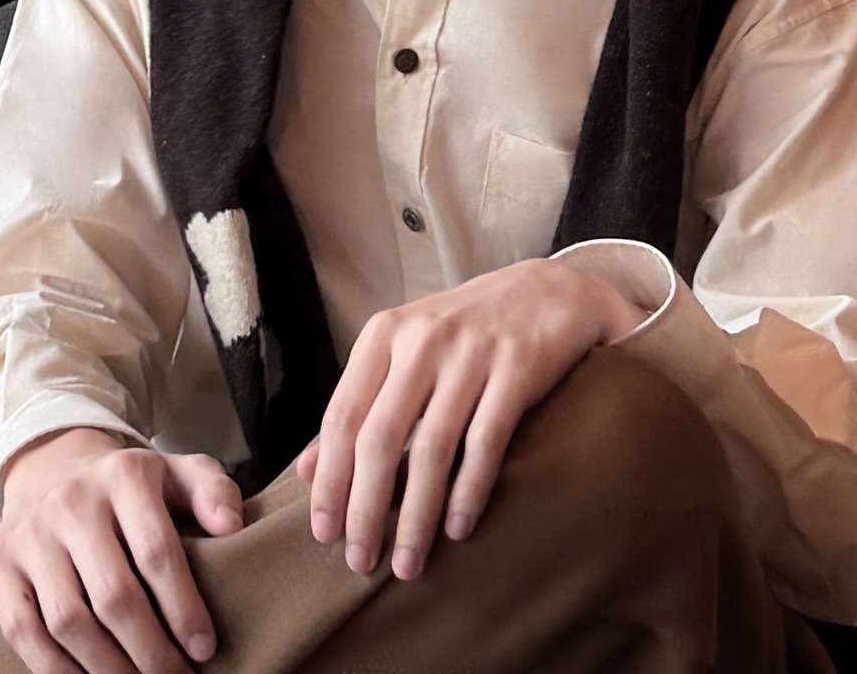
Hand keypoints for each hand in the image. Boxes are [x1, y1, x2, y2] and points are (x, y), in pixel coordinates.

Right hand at [0, 427, 242, 673]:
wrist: (54, 469)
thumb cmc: (132, 487)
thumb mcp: (178, 472)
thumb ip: (212, 492)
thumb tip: (231, 526)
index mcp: (124, 475)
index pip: (157, 552)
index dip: (182, 607)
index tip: (203, 647)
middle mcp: (72, 502)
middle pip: (113, 595)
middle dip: (149, 649)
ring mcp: (31, 535)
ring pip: (69, 620)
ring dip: (107, 667)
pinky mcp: (0, 565)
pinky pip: (24, 632)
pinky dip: (57, 669)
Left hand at [297, 258, 644, 582]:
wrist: (550, 291)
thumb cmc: (468, 330)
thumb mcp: (406, 351)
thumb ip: (360, 403)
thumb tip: (306, 469)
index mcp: (385, 333)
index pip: (342, 417)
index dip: (330, 481)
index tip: (323, 534)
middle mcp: (423, 338)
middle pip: (380, 439)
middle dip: (365, 511)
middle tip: (360, 564)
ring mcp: (472, 351)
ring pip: (432, 449)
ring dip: (416, 517)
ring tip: (407, 564)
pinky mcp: (518, 366)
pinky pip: (486, 442)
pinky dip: (469, 492)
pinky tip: (458, 530)